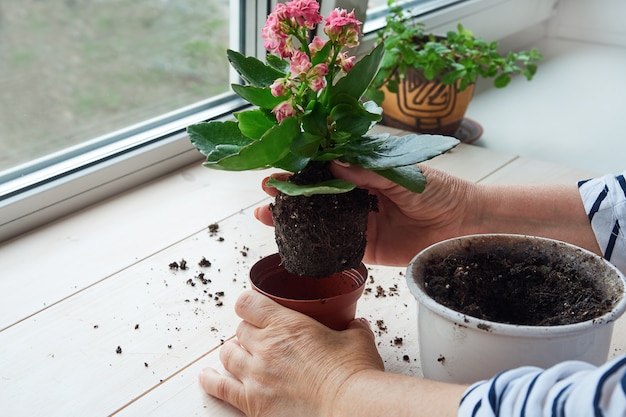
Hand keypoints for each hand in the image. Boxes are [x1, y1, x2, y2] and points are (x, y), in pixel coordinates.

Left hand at [199, 290, 383, 416]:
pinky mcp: (252, 403)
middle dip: (248, 332)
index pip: (248, 303)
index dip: (251, 304)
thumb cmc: (353, 376)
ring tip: (240, 356)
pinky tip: (207, 377)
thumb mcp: (357, 341)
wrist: (349, 409)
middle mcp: (265, 347)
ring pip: (227, 355)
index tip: (256, 309)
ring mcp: (255, 376)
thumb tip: (357, 325)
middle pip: (239, 330)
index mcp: (286, 325)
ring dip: (233, 353)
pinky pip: (220, 387)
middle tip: (261, 339)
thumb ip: (353, 329)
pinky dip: (211, 381)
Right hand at [255, 163, 478, 265]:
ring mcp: (358, 225)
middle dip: (289, 194)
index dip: (302, 169)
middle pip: (316, 196)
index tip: (279, 167)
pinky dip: (314, 247)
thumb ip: (368, 172)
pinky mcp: (366, 249)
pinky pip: (337, 249)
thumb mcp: (401, 174)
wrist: (464, 222)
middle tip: (266, 193)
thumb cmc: (437, 189)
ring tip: (266, 216)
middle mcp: (356, 198)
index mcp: (364, 174)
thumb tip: (332, 163)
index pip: (326, 169)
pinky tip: (292, 244)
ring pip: (319, 222)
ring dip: (293, 220)